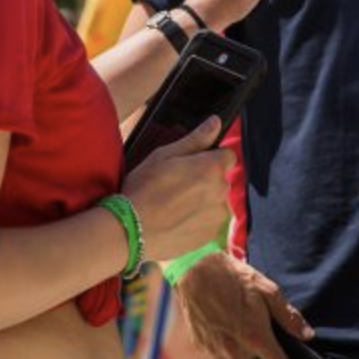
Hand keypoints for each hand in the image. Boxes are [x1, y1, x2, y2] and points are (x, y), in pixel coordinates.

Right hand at [122, 117, 230, 258]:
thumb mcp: (165, 155)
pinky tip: (175, 220)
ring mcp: (216, 217)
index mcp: (213, 168)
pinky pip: (208, 223)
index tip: (192, 164)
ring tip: (174, 206)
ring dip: (201, 202)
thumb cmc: (145, 189)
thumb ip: (196, 139)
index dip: (210, 158)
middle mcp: (221, 192)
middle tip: (176, 186)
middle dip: (205, 180)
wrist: (131, 231)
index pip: (227, 156)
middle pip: (220, 180)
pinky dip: (196, 221)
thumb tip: (216, 122)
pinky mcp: (208, 236)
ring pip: (215, 202)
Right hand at [176, 250, 313, 358]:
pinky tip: (227, 341)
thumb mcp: (268, 289)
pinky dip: (223, 358)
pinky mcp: (199, 344)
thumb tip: (306, 334)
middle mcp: (234, 348)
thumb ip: (288, 315)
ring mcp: (214, 348)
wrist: (195, 268)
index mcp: (255, 336)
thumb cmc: (233, 276)